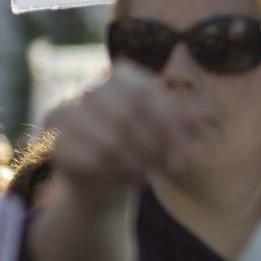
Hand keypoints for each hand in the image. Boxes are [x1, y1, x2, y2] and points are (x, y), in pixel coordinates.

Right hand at [45, 63, 196, 204]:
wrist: (106, 182)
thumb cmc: (142, 151)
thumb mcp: (170, 136)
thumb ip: (186, 122)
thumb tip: (204, 113)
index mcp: (121, 78)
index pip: (145, 93)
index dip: (168, 122)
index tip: (184, 150)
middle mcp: (91, 91)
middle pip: (127, 114)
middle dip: (154, 145)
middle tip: (169, 165)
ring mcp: (69, 116)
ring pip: (109, 141)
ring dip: (136, 164)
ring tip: (148, 174)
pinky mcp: (56, 144)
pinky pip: (90, 160)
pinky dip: (114, 174)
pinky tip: (124, 179)